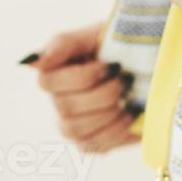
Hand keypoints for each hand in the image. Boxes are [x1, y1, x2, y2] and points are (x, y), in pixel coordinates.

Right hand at [22, 25, 139, 153]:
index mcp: (54, 71)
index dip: (80, 77)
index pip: (46, 81)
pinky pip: (92, 145)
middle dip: (102, 94)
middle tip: (124, 81)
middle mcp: (58, 99)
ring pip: (75, 129)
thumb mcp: (94, 35)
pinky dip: (116, 132)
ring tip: (127, 100)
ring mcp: (70, 124)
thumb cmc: (116, 48)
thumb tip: (34, 60)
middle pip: (65, 107)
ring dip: (108, 114)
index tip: (108, 66)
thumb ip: (64, 44)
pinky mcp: (88, 142)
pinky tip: (130, 116)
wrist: (147, 70)